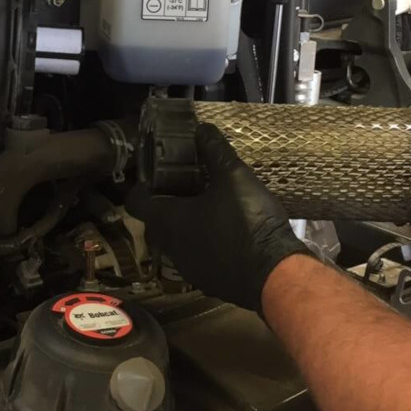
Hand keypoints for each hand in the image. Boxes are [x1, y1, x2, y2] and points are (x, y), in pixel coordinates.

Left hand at [128, 124, 310, 311]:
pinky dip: (204, 244)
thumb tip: (202, 128)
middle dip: (167, 203)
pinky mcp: (209, 281)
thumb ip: (215, 151)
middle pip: (156, 222)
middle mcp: (171, 247)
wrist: (274, 276)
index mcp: (168, 220)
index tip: (157, 174)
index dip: (142, 186)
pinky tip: (226, 232)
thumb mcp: (234, 177)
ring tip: (208, 206)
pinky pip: (198, 257)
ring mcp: (189, 268)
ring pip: (177, 242)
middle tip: (187, 184)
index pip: (136, 202)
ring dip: (186, 225)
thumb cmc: (247, 222)